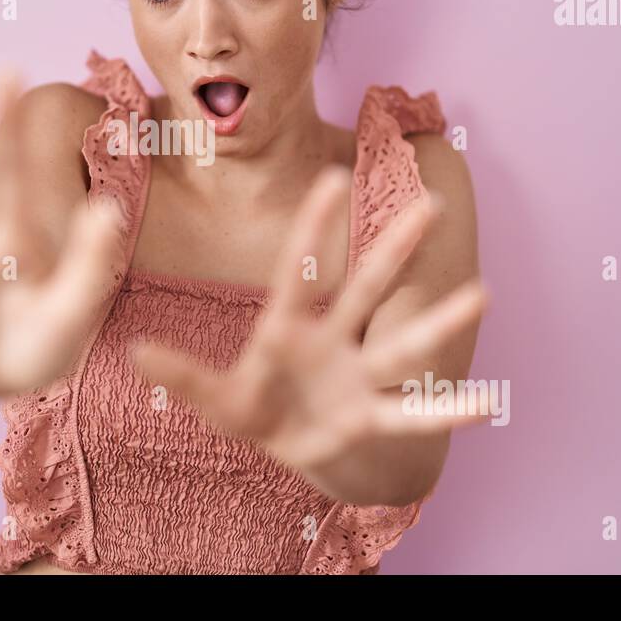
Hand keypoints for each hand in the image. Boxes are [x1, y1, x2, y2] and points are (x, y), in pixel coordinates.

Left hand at [130, 166, 489, 501]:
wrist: (285, 444)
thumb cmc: (249, 407)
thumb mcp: (213, 397)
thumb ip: (180, 376)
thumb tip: (134, 351)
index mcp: (286, 325)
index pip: (300, 266)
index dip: (315, 223)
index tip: (334, 175)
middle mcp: (330, 339)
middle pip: (365, 286)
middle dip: (395, 249)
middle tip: (430, 202)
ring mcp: (355, 375)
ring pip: (400, 342)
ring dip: (438, 320)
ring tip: (482, 294)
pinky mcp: (369, 416)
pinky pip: (410, 413)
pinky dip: (443, 411)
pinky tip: (487, 403)